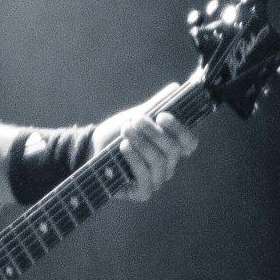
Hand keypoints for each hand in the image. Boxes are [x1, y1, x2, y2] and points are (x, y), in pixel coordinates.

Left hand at [92, 87, 197, 201]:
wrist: (90, 148)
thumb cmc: (116, 134)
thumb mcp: (135, 117)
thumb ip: (155, 104)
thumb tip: (174, 87)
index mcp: (172, 147)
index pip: (189, 142)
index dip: (179, 129)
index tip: (161, 115)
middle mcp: (168, 165)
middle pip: (173, 150)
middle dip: (153, 133)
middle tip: (134, 121)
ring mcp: (156, 180)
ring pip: (159, 161)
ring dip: (141, 143)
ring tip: (125, 130)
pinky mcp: (142, 192)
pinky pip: (146, 177)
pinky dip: (135, 159)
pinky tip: (123, 147)